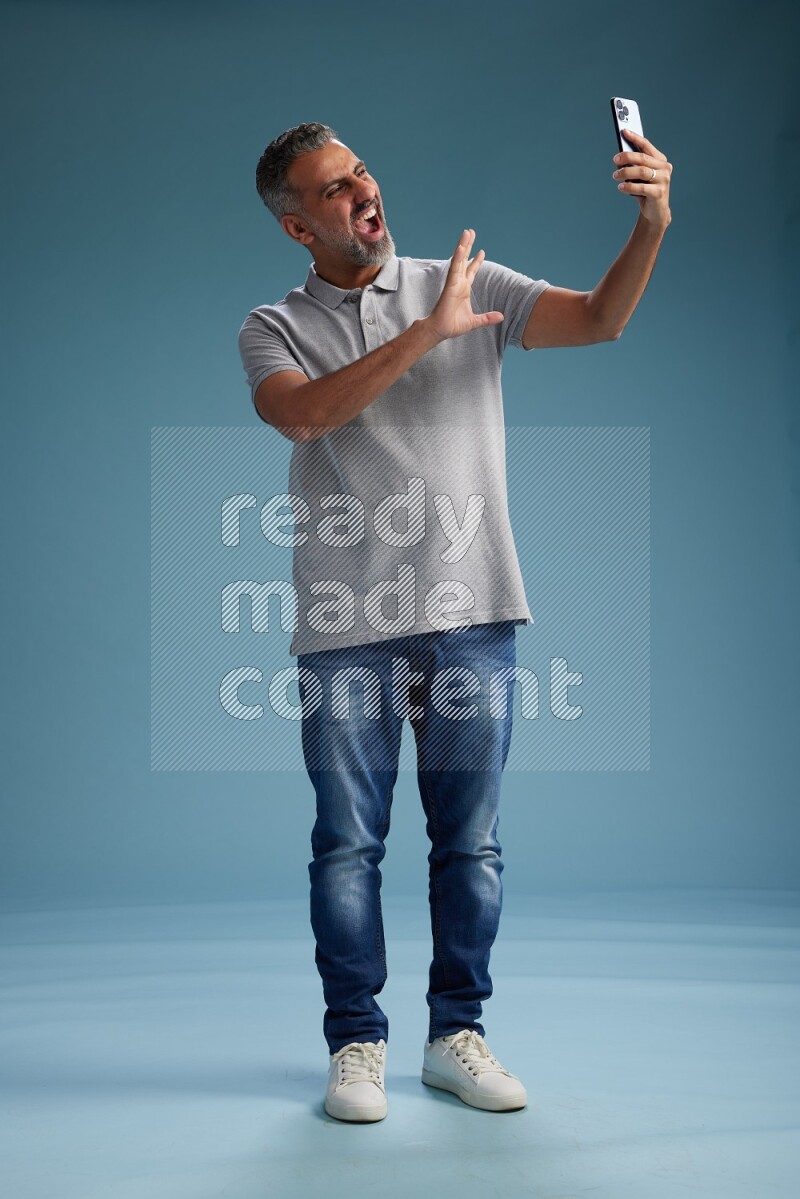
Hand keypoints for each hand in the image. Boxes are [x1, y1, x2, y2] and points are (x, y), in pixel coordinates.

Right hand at [425, 229, 503, 343]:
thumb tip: (501, 317)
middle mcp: (458, 283)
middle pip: (464, 260)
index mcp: (463, 289)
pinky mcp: (450, 285)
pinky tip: (461, 247)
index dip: (476, 261)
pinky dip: (458, 257)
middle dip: (468, 246)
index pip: (471, 271)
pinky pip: (454, 268)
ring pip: (459, 260)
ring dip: (463, 245)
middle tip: (471, 232)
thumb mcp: (475, 321)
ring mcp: (453, 282)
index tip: (481, 251)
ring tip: (467, 233)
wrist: (441, 330)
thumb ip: (487, 318)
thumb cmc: (453, 325)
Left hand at [612, 129, 672, 227]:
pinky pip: (641, 187)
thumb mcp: (640, 177)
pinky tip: (620, 187)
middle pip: (643, 158)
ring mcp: (664, 180)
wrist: (655, 212)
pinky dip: (629, 186)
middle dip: (627, 157)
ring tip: (615, 176)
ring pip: (641, 171)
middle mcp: (665, 168)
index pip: (646, 146)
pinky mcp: (659, 193)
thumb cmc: (645, 192)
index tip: (624, 131)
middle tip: (615, 159)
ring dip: (625, 172)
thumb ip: (634, 166)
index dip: (635, 138)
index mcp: (660, 160)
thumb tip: (619, 157)